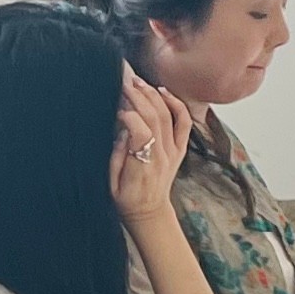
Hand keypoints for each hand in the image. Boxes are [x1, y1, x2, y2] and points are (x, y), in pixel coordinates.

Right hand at [110, 76, 194, 221]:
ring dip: (153, 95)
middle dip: (139, 96)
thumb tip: (122, 130)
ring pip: (168, 116)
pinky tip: (163, 92)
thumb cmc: (126, 198)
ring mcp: (174, 151)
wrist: (149, 212)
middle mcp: (162, 156)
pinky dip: (176, 104)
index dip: (129, 116)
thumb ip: (116, 155)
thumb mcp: (111, 181)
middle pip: (154, 118)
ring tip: (139, 81)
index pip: (141, 133)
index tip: (116, 108)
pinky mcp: (180, 149)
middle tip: (125, 80)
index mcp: (143, 165)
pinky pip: (183, 123)